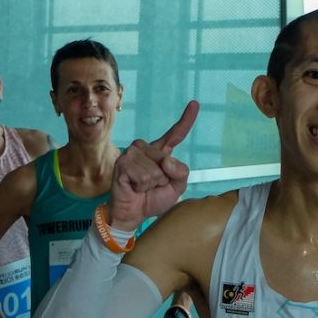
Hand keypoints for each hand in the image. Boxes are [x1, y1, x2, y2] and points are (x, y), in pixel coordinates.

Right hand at [111, 101, 198, 229]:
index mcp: (161, 151)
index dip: (186, 119)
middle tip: (152, 185)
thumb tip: (166, 161)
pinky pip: (144, 176)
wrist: (134, 213)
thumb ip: (181, 172)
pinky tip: (133, 187)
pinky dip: (142, 186)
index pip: (176, 134)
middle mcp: (146, 148)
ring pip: (156, 169)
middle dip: (164, 179)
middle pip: (167, 160)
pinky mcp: (122, 162)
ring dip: (152, 184)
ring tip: (142, 186)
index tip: (195, 104)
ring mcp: (132, 153)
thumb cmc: (153, 198)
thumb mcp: (177, 187)